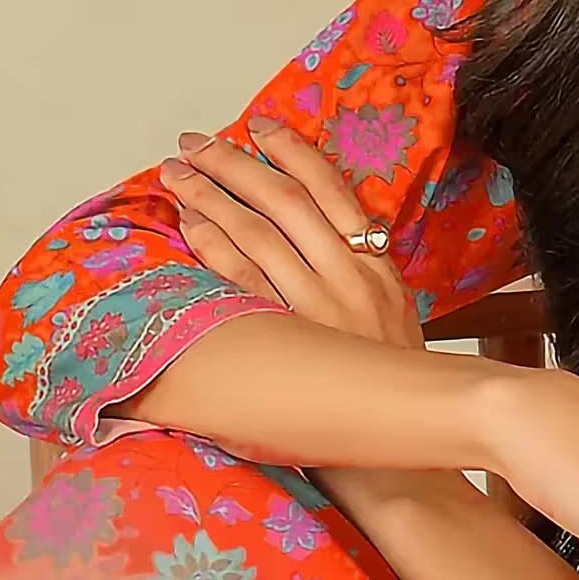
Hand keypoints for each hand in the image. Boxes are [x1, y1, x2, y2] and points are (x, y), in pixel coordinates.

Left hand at [159, 115, 435, 526]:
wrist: (401, 453)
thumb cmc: (393, 388)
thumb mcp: (393, 317)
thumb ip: (360, 277)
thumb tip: (321, 243)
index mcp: (378, 265)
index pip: (331, 188)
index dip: (292, 150)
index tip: (258, 126)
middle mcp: (350, 276)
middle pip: (284, 200)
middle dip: (234, 163)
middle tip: (195, 143)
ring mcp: (318, 307)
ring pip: (257, 232)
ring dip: (212, 197)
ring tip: (178, 175)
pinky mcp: (289, 339)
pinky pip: (241, 281)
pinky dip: (212, 247)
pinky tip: (187, 228)